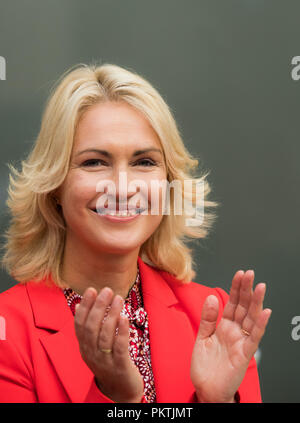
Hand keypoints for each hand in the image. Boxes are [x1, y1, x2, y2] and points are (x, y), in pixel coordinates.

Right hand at [74, 286, 143, 402]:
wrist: (120, 391)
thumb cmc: (108, 362)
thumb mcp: (94, 346)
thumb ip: (88, 327)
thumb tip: (79, 304)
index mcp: (84, 347)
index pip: (80, 324)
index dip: (85, 307)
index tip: (91, 290)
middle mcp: (91, 354)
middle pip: (92, 327)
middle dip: (98, 307)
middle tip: (107, 290)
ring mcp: (105, 361)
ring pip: (105, 335)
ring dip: (111, 314)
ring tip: (118, 298)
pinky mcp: (120, 366)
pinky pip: (119, 347)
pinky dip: (121, 331)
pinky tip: (124, 317)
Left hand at [190, 270, 271, 402]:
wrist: (206, 391)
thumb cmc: (205, 368)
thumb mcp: (202, 338)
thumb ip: (207, 318)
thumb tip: (212, 297)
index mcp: (223, 327)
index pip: (232, 303)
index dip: (236, 288)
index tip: (239, 274)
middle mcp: (234, 332)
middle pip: (243, 307)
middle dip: (246, 290)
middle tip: (250, 274)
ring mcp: (240, 342)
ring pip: (251, 318)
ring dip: (256, 302)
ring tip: (260, 286)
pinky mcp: (244, 354)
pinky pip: (254, 337)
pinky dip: (260, 324)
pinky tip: (265, 311)